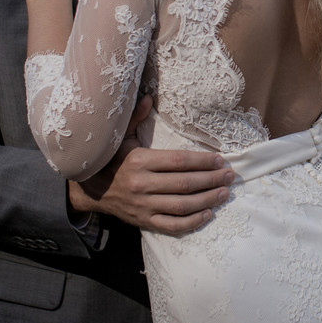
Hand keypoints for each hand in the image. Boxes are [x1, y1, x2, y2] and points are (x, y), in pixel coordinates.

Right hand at [69, 96, 235, 234]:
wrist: (92, 190)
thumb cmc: (113, 160)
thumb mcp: (121, 137)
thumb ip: (136, 117)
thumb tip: (149, 96)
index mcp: (139, 161)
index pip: (178, 161)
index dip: (202, 161)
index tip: (220, 159)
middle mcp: (141, 184)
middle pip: (184, 184)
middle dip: (211, 179)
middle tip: (230, 176)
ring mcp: (143, 206)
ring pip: (182, 206)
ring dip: (207, 200)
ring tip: (224, 193)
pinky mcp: (144, 222)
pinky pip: (172, 226)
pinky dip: (192, 222)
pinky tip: (207, 214)